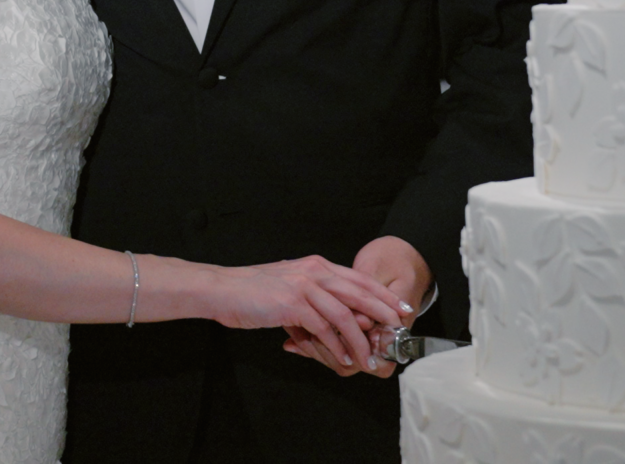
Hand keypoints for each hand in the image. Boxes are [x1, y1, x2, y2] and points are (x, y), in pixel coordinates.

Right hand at [215, 256, 406, 374]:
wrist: (223, 290)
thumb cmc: (254, 291)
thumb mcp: (290, 285)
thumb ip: (315, 295)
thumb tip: (337, 318)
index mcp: (316, 265)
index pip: (359, 279)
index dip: (383, 294)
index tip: (401, 307)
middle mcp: (314, 271)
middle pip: (359, 293)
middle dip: (383, 313)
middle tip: (399, 331)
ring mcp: (304, 286)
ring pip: (344, 315)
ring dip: (360, 340)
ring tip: (368, 359)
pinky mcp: (292, 304)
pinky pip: (323, 329)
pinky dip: (336, 347)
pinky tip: (342, 359)